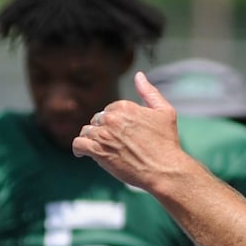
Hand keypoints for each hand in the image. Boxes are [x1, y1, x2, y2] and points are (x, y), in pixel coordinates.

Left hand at [71, 72, 187, 191]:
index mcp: (125, 107)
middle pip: (97, 120)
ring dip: (91, 139)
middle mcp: (112, 119)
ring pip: (87, 132)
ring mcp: (104, 135)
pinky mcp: (98, 151)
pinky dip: (79, 148)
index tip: (120, 131)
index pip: (109, 110)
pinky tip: (82, 152)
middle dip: (102, 130)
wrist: (164, 170)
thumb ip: (149, 92)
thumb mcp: (165, 112)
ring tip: (99, 148)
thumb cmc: (167, 143)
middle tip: (112, 142)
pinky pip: (79, 144)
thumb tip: (139, 76)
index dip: (114, 121)